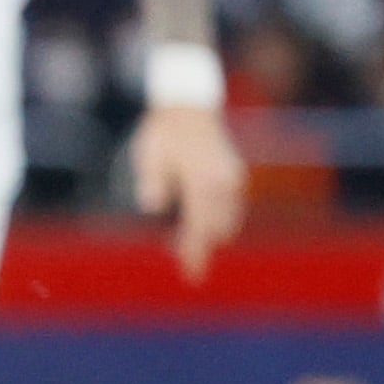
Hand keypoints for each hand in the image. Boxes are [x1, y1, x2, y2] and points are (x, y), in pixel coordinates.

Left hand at [128, 99, 245, 281]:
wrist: (188, 108)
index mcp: (202, 178)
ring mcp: (232, 179)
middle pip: (216, 229)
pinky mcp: (234, 177)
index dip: (195, 252)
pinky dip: (218, 222)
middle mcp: (223, 181)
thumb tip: (151, 206)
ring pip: (227, 221)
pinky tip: (199, 228)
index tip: (192, 274)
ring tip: (184, 248)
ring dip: (209, 236)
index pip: (199, 225)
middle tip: (186, 266)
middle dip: (201, 248)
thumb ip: (152, 180)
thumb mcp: (150, 154)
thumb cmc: (163, 133)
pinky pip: (231, 209)